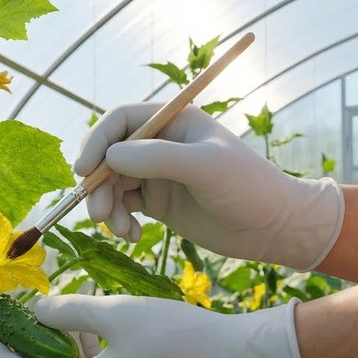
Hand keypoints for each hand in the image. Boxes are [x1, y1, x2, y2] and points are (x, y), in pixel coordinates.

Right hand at [75, 103, 343, 270]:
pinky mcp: (157, 202)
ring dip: (107, 207)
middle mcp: (159, 144)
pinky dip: (119, 221)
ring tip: (120, 230)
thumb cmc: (247, 187)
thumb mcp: (204, 167)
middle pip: (108, 156)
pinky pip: (122, 207)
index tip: (83, 172)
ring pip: (111, 184)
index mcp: (172, 121)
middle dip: (97, 184)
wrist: (273, 227)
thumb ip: (156, 158)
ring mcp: (156, 174)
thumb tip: (109, 158)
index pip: (119, 122)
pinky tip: (132, 236)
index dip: (96, 143)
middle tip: (99, 214)